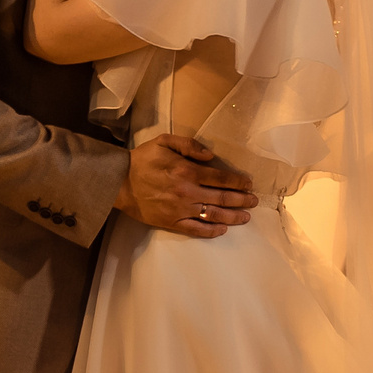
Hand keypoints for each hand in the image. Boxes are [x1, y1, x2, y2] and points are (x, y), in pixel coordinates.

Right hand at [115, 133, 255, 237]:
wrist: (119, 182)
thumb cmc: (142, 160)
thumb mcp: (164, 141)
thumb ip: (189, 145)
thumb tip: (211, 155)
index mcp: (187, 171)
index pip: (221, 178)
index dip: (238, 181)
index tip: (249, 184)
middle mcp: (188, 192)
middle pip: (222, 198)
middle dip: (241, 200)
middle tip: (253, 201)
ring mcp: (180, 209)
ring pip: (213, 215)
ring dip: (232, 216)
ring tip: (245, 217)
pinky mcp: (172, 222)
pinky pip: (195, 229)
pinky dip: (211, 231)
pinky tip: (222, 230)